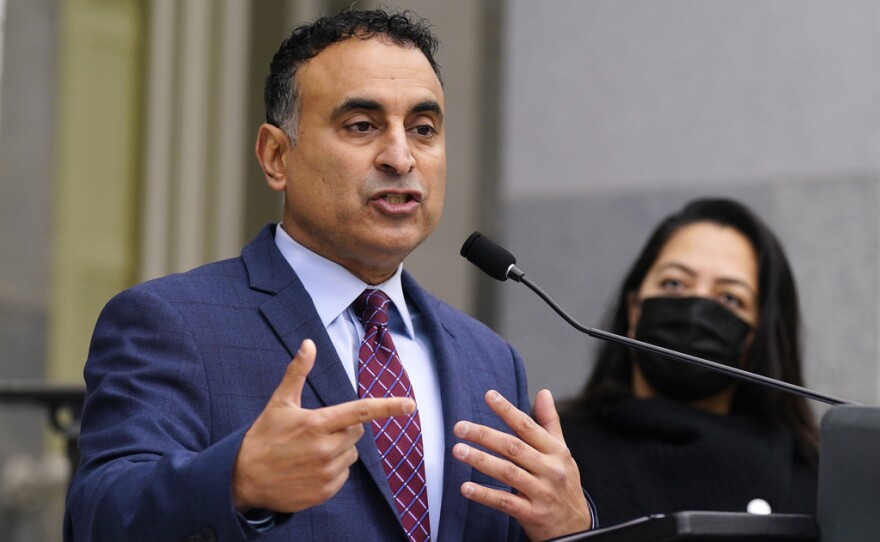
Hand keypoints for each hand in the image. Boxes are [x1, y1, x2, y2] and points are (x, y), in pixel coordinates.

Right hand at [232, 339, 414, 512]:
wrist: (243, 479)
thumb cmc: (263, 437)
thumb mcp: (279, 403)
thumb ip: (298, 372)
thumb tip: (309, 343)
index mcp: (317, 423)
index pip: (361, 411)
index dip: (388, 407)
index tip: (410, 405)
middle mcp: (325, 449)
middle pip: (357, 432)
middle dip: (344, 428)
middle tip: (318, 431)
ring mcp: (326, 472)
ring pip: (351, 455)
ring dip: (339, 451)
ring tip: (310, 451)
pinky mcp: (324, 492)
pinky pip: (344, 475)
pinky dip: (333, 470)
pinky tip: (310, 468)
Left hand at [453, 389, 591, 540]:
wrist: (576, 528)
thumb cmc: (564, 484)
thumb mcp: (562, 452)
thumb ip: (550, 423)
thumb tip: (543, 393)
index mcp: (556, 451)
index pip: (528, 426)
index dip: (508, 410)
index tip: (489, 396)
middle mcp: (550, 470)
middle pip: (514, 447)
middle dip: (485, 435)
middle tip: (460, 427)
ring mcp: (542, 492)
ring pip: (507, 472)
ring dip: (480, 460)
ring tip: (458, 450)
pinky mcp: (532, 514)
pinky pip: (505, 502)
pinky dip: (485, 494)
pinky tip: (466, 487)